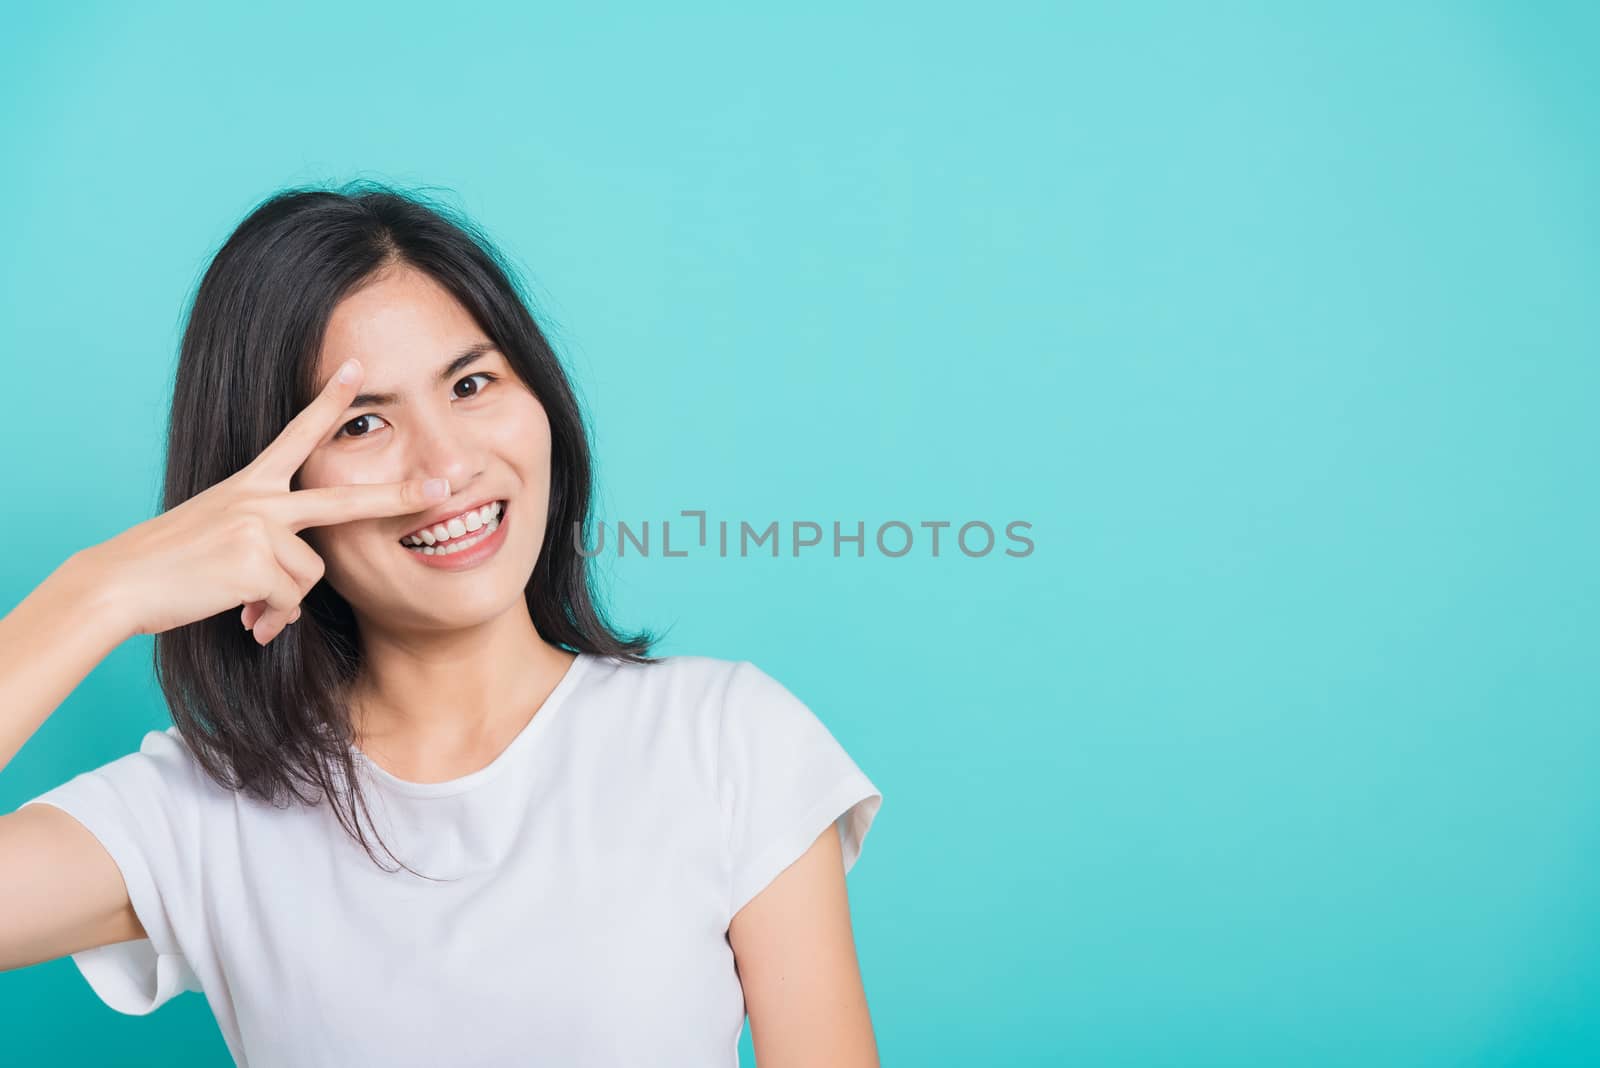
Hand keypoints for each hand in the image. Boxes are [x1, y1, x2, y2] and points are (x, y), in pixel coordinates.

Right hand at [80, 358, 449, 645]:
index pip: (298, 434)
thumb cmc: (169, 567)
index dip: (329, 401)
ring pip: (309, 576)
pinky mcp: (253, 562)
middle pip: (345, 501)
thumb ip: (267, 554)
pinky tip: (241, 616)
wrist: (119, 583)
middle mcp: (259, 499)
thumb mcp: (222, 541)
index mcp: (251, 484)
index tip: (358, 368)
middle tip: (443, 488)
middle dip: (398, 497)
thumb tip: (288, 605)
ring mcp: (258, 528)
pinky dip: (269, 618)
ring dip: (283, 602)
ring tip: (246, 606)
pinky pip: (288, 602)